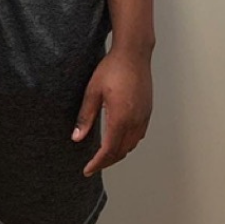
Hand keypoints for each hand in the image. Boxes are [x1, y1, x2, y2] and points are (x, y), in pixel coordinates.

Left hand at [73, 48, 152, 176]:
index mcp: (120, 118)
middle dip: (107, 161)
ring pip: (132, 144)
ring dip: (119, 153)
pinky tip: (119, 139)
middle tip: (93, 165)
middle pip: (122, 151)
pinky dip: (128, 142)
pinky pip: (139, 134)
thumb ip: (85, 117)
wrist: (134, 53)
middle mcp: (135, 120)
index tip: (87, 170)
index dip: (97, 163)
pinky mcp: (148, 110)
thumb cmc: (112, 68)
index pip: (109, 150)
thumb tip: (77, 137)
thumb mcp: (92, 92)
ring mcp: (144, 115)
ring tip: (105, 155)